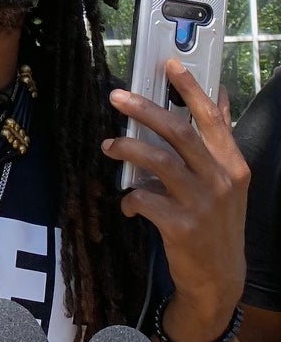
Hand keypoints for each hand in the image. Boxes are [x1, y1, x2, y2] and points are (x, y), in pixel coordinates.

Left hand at [103, 59, 249, 320]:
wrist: (219, 277)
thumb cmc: (216, 222)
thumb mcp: (228, 181)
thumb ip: (219, 141)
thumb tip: (221, 96)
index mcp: (232, 164)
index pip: (212, 117)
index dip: (191, 89)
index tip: (169, 64)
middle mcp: (221, 179)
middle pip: (179, 132)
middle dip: (145, 109)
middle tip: (117, 96)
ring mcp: (202, 203)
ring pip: (159, 161)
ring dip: (128, 148)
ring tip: (109, 145)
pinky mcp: (181, 226)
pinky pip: (144, 200)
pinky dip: (130, 199)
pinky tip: (128, 206)